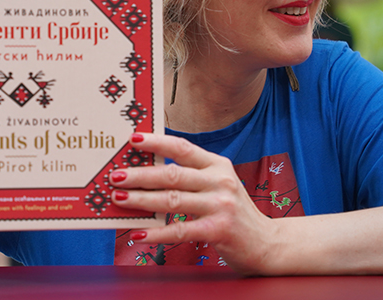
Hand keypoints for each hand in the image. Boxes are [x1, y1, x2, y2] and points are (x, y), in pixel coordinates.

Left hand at [109, 133, 278, 273]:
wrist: (267, 243)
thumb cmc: (232, 211)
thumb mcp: (217, 185)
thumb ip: (190, 177)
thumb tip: (146, 172)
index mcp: (217, 164)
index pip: (183, 148)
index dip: (157, 142)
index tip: (133, 139)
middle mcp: (220, 181)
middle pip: (173, 175)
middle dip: (140, 174)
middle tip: (115, 175)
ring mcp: (221, 205)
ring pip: (173, 200)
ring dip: (142, 200)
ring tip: (119, 198)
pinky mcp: (219, 230)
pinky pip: (181, 230)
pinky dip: (157, 233)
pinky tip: (140, 234)